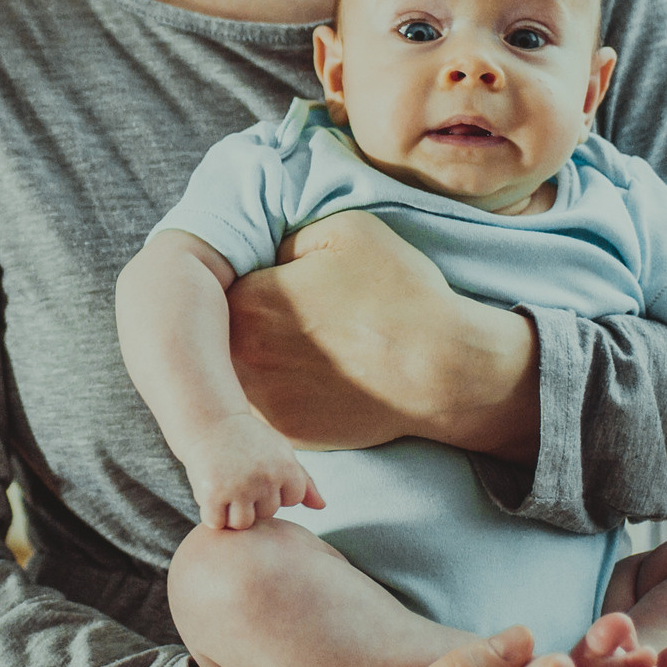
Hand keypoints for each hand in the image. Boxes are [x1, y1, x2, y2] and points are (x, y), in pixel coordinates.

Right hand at [185, 414, 324, 529]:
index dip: (275, 488)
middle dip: (253, 499)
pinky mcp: (213, 494)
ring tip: (226, 486)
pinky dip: (211, 514)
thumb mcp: (281, 452)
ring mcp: (238, 487)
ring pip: (242, 523)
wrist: (210, 421)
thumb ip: (304, 481)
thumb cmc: (249, 439)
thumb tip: (321, 506)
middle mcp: (265, 478)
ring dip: (231, 511)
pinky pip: (216, 522)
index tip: (261, 470)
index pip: (291, 501)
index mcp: (287, 468)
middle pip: (266, 514)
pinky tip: (210, 492)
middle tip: (238, 474)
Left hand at [225, 211, 539, 461]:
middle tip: (290, 317)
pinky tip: (315, 380)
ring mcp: (264, 403)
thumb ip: (286, 238)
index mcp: (249, 302)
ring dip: (259, 363)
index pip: (221, 287)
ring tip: (302, 349)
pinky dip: (283, 396)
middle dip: (246, 324)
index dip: (246, 280)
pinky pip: (269, 410)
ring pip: (242, 375)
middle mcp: (243, 358)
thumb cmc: (400, 294)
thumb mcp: (344, 231)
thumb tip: (265, 254)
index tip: (271, 281)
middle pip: (224, 335)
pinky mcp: (289, 435)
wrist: (445, 371)